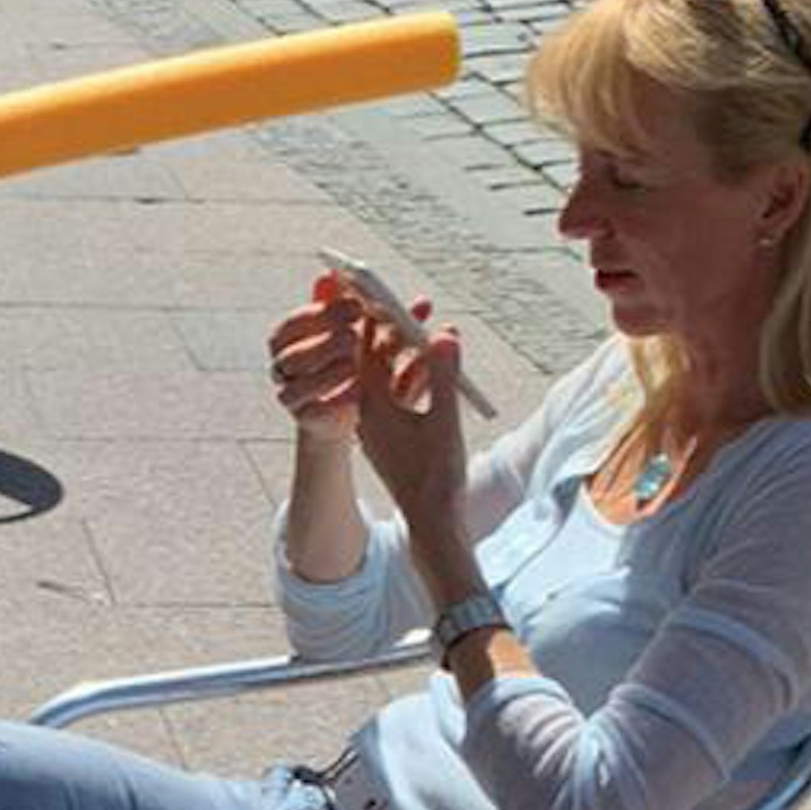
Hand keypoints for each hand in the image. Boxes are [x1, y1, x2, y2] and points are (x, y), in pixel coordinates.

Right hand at [266, 268, 442, 429]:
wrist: (361, 424)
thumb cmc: (371, 374)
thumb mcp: (384, 347)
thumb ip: (398, 327)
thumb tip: (425, 302)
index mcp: (296, 335)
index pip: (299, 317)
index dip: (325, 310)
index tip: (356, 307)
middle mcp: (286, 361)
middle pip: (288, 344)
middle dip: (323, 338)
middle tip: (351, 337)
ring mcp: (290, 389)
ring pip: (294, 375)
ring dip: (325, 367)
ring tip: (353, 365)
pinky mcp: (302, 416)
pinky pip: (308, 407)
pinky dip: (331, 399)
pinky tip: (354, 393)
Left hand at [326, 276, 469, 533]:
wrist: (433, 522)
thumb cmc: (437, 478)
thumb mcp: (444, 422)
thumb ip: (442, 376)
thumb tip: (442, 334)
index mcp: (372, 409)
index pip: (366, 352)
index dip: (374, 318)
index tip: (379, 287)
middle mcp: (369, 414)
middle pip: (376, 360)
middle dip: (392, 329)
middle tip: (404, 296)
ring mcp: (381, 424)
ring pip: (391, 376)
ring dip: (409, 351)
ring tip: (426, 321)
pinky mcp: (395, 432)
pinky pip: (401, 392)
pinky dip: (416, 373)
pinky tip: (436, 355)